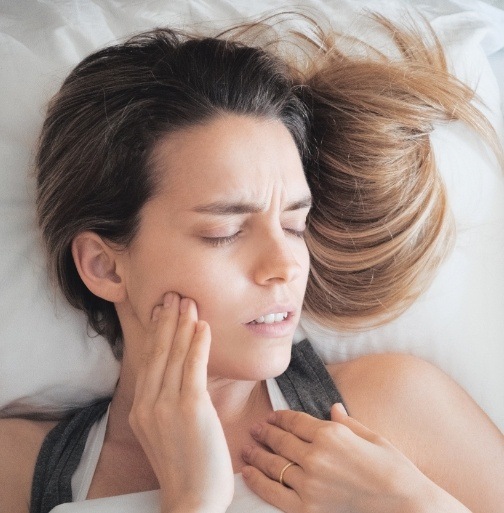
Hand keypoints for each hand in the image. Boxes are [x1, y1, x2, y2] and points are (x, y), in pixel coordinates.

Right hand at [129, 292, 233, 512]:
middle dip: (167, 320)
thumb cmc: (186, 465)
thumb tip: (179, 373)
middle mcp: (148, 403)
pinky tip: (202, 326)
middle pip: (158, 352)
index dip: (156, 332)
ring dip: (182, 324)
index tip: (161, 310)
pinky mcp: (189, 408)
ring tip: (188, 301)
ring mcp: (166, 405)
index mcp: (141, 408)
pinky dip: (198, 344)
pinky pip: (193, 368)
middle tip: (173, 294)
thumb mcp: (166, 431)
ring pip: (174, 355)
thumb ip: (166, 402)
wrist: (192, 499)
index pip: (149, 361)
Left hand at [241, 404, 453, 512]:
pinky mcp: (308, 509)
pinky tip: (248, 473)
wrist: (407, 507)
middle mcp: (316, 456)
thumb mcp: (372, 436)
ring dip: (256, 455)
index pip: (295, 421)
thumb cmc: (394, 468)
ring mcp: (310, 484)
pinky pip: (274, 493)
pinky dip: (258, 481)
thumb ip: (346, 423)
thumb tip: (333, 408)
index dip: (280, 417)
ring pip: (274, 465)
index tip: (271, 417)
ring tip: (246, 449)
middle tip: (254, 429)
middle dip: (265, 433)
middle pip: (280, 441)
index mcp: (331, 434)